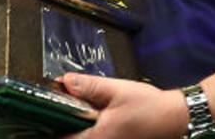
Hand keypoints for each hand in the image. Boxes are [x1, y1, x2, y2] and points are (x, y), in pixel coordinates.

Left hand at [60, 73, 187, 138]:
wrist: (175, 118)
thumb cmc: (149, 106)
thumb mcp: (118, 90)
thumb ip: (90, 86)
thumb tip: (65, 82)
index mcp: (96, 138)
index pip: (60, 138)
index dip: (48, 126)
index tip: (39, 113)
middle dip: (59, 126)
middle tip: (54, 109)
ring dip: (72, 128)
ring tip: (69, 112)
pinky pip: (91, 138)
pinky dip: (84, 130)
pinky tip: (88, 117)